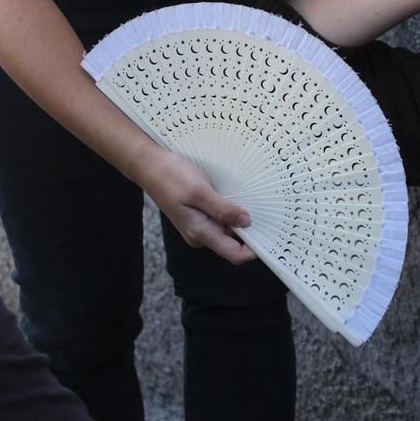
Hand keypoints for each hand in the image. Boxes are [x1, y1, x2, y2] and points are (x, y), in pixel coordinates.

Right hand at [137, 149, 255, 263]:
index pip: (235, 254)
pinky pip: (220, 218)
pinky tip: (232, 194)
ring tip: (247, 197)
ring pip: (228, 228)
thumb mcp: (199, 192)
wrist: (149, 166)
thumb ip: (223, 210)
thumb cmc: (171, 177)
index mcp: (201, 234)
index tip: (270, 234)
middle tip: (263, 209)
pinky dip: (229, 209)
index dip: (254, 249)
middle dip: (248, 228)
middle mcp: (201, 234)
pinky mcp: (198, 215)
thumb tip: (246, 222)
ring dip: (238, 216)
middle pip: (234, 241)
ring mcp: (199, 225)